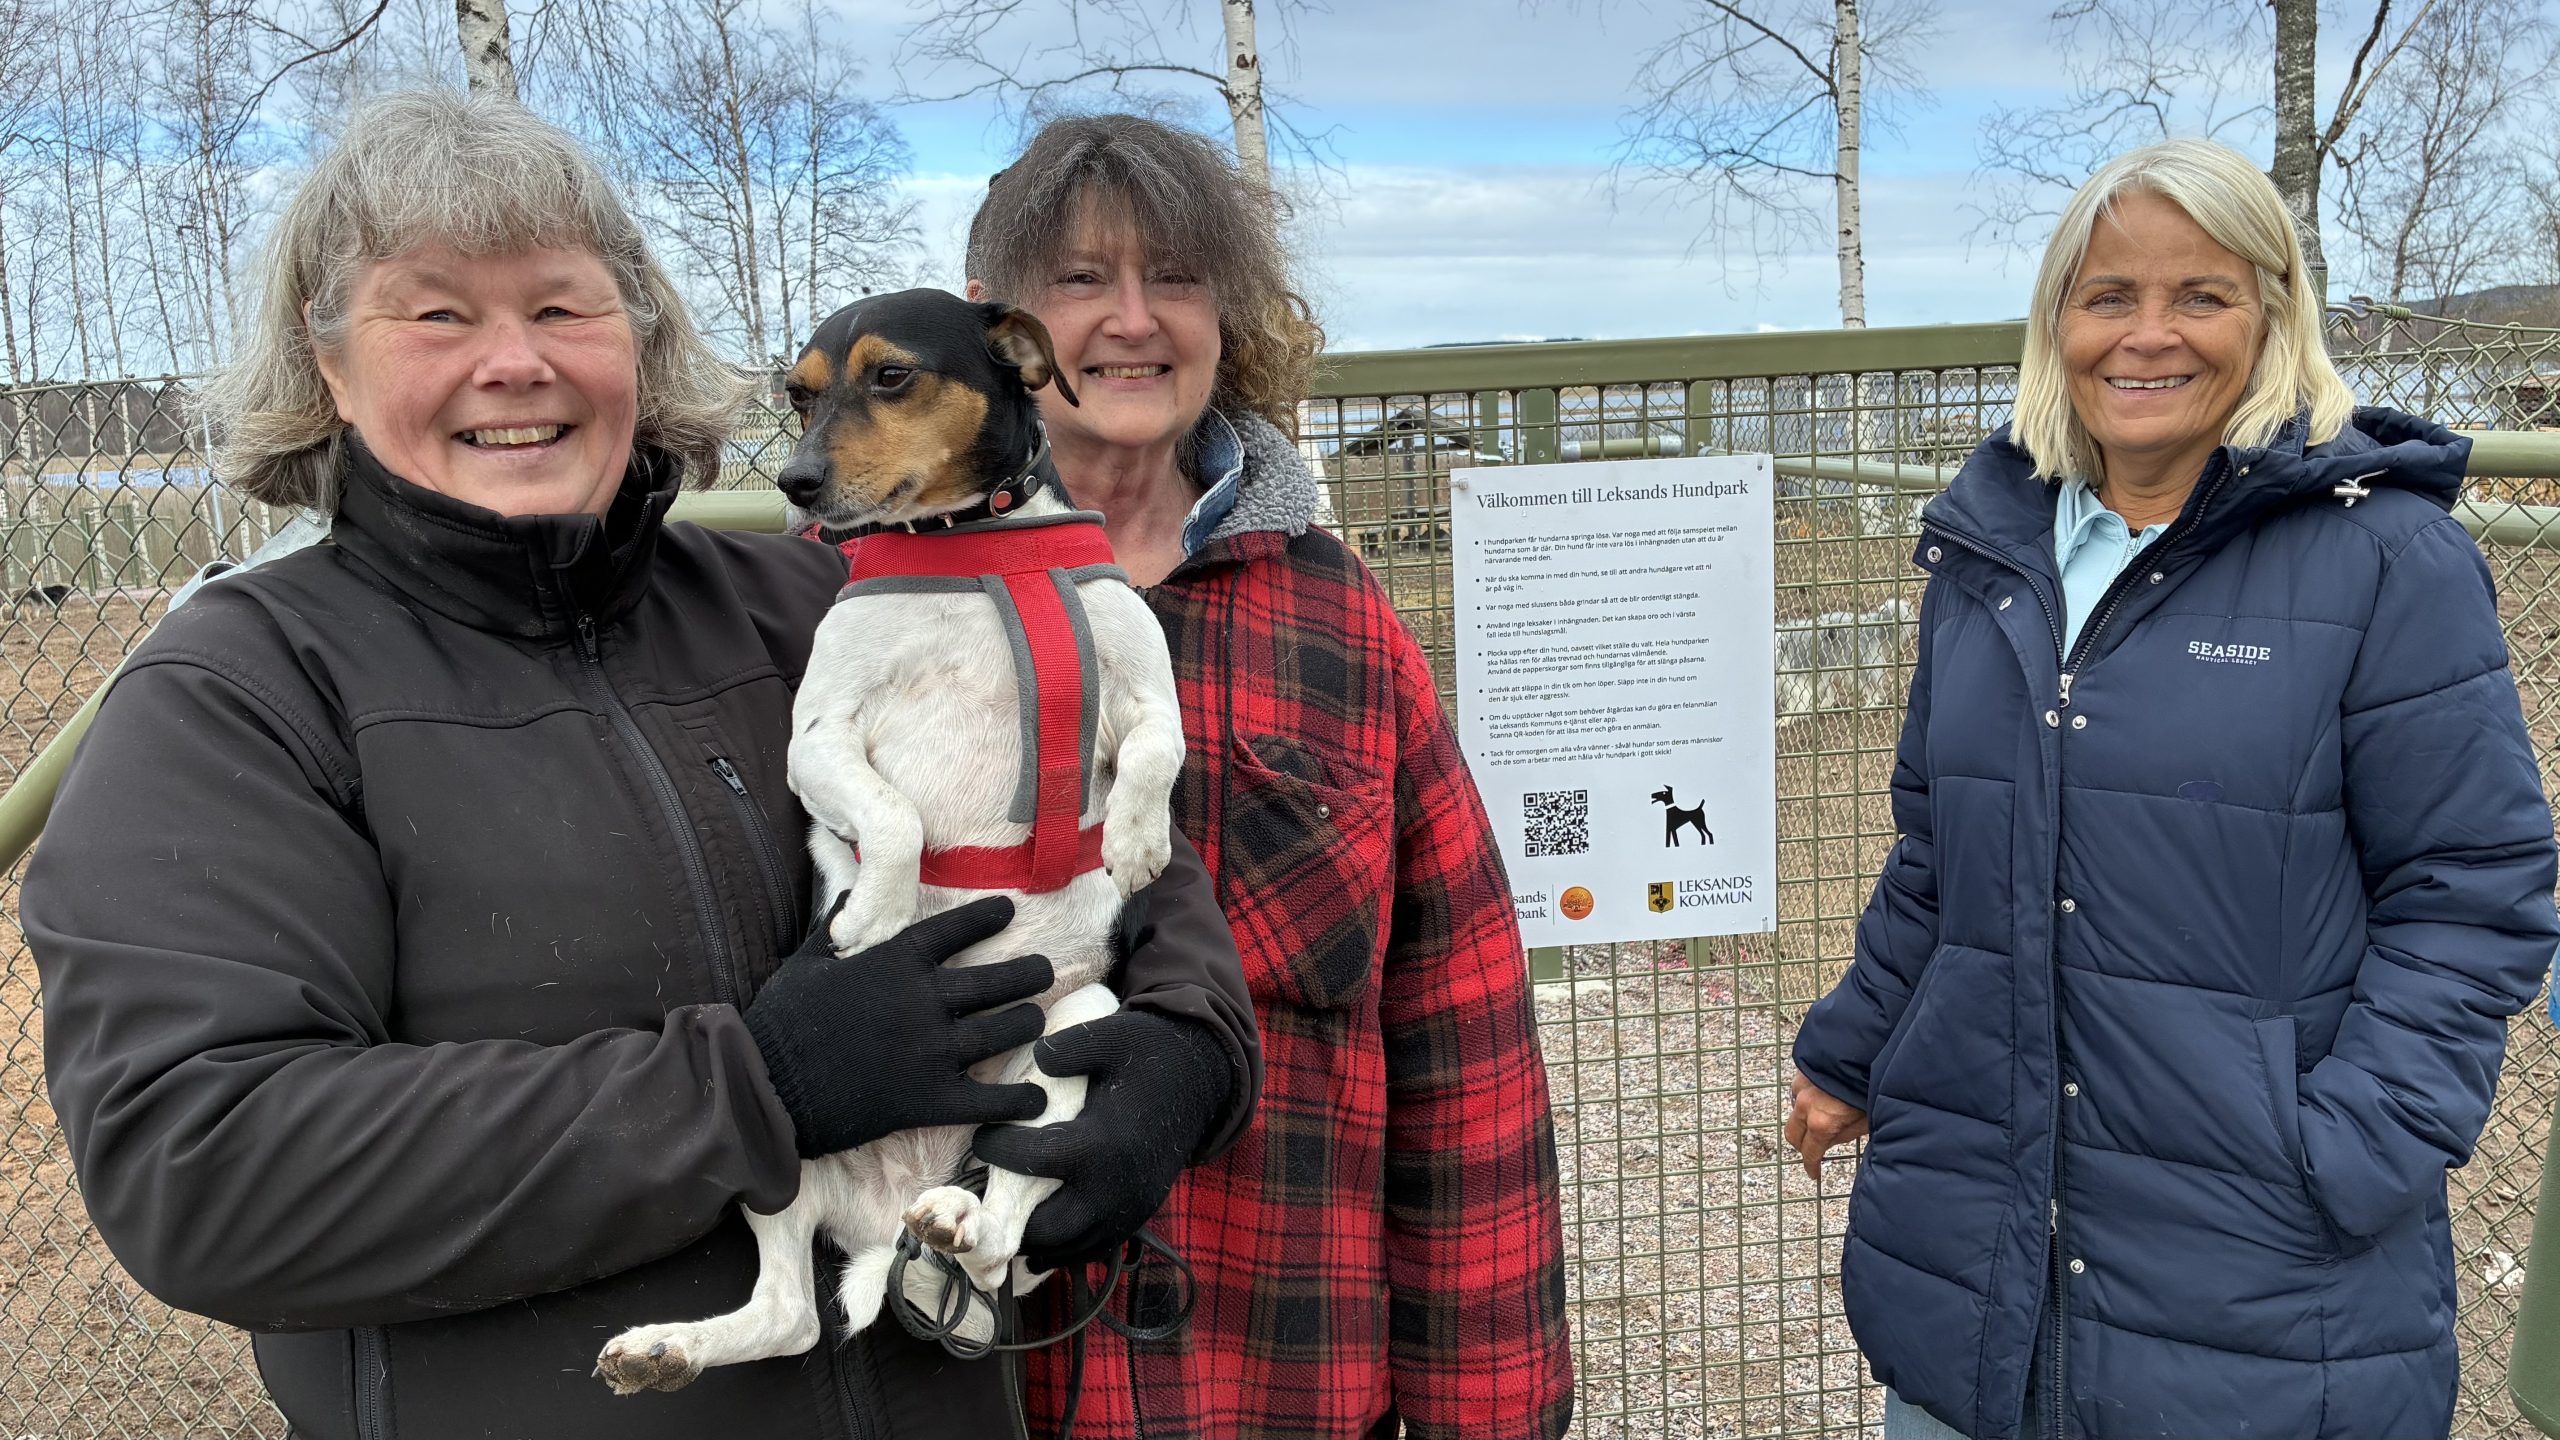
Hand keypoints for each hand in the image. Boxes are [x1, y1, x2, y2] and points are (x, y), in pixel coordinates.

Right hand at [743, 895, 1053, 1157]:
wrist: (766, 1087)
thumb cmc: (782, 1020)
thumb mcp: (806, 960)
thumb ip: (835, 926)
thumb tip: (846, 891)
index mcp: (897, 962)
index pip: (959, 927)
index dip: (990, 916)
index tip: (1008, 911)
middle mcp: (924, 1001)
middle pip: (1000, 980)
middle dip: (1031, 973)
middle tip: (1044, 971)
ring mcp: (932, 1051)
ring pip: (1006, 1031)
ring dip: (1029, 1022)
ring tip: (1035, 1019)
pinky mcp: (930, 1099)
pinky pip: (991, 1100)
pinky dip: (1020, 1099)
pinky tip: (1037, 1097)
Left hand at [970, 1009, 1231, 1270]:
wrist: (1200, 1076)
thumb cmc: (1149, 1053)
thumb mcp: (1111, 1036)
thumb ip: (1069, 1048)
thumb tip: (1032, 1058)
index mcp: (1104, 1142)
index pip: (1033, 1161)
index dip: (998, 1151)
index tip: (982, 1137)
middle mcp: (1117, 1186)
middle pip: (1048, 1226)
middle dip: (1011, 1216)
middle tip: (985, 1193)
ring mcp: (1130, 1207)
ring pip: (1070, 1248)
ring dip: (1034, 1240)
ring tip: (1005, 1218)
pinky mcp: (1138, 1214)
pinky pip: (1095, 1249)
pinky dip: (1065, 1249)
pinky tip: (1040, 1237)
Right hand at [1785, 1070, 1868, 1181]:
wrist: (1864, 1051)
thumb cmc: (1868, 1087)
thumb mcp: (1865, 1120)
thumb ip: (1846, 1134)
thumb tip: (1835, 1139)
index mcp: (1821, 1124)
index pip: (1809, 1153)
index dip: (1811, 1166)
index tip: (1813, 1173)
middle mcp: (1805, 1107)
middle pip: (1793, 1136)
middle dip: (1801, 1146)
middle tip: (1813, 1151)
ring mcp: (1800, 1088)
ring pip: (1793, 1113)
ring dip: (1802, 1122)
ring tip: (1819, 1122)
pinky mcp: (1801, 1073)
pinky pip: (1797, 1094)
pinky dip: (1804, 1102)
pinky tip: (1819, 1099)